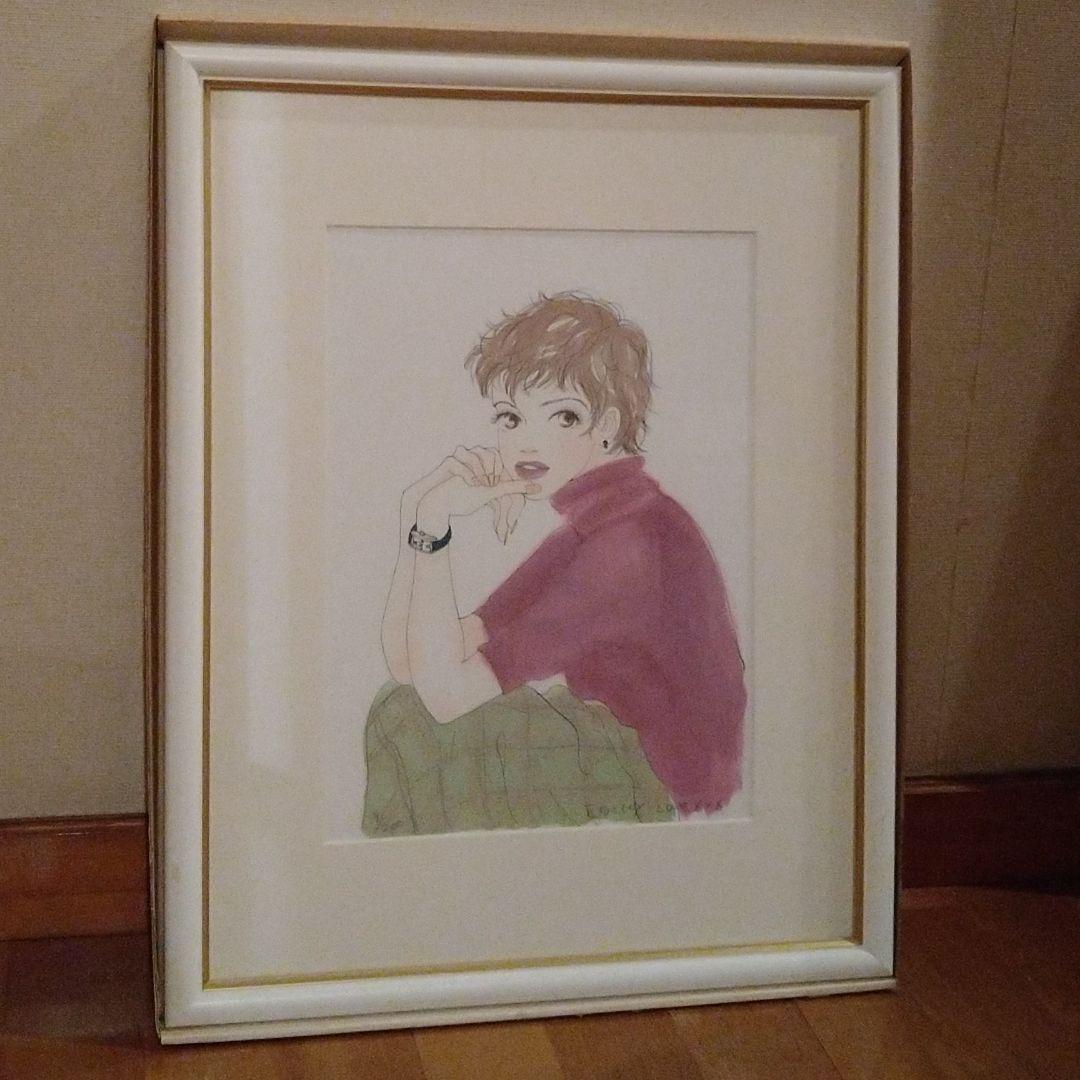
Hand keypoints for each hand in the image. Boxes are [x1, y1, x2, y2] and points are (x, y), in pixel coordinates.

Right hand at [404, 447, 526, 543]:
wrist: (439, 504)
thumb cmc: (465, 497)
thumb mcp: (491, 493)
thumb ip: (511, 488)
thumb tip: (538, 488)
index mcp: (488, 460)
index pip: (504, 455)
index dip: (510, 465)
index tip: (514, 475)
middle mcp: (476, 455)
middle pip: (492, 453)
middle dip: (494, 471)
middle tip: (491, 486)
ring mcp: (462, 457)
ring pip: (477, 455)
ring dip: (482, 472)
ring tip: (480, 486)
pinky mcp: (450, 462)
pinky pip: (462, 461)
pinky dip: (467, 474)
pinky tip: (470, 485)